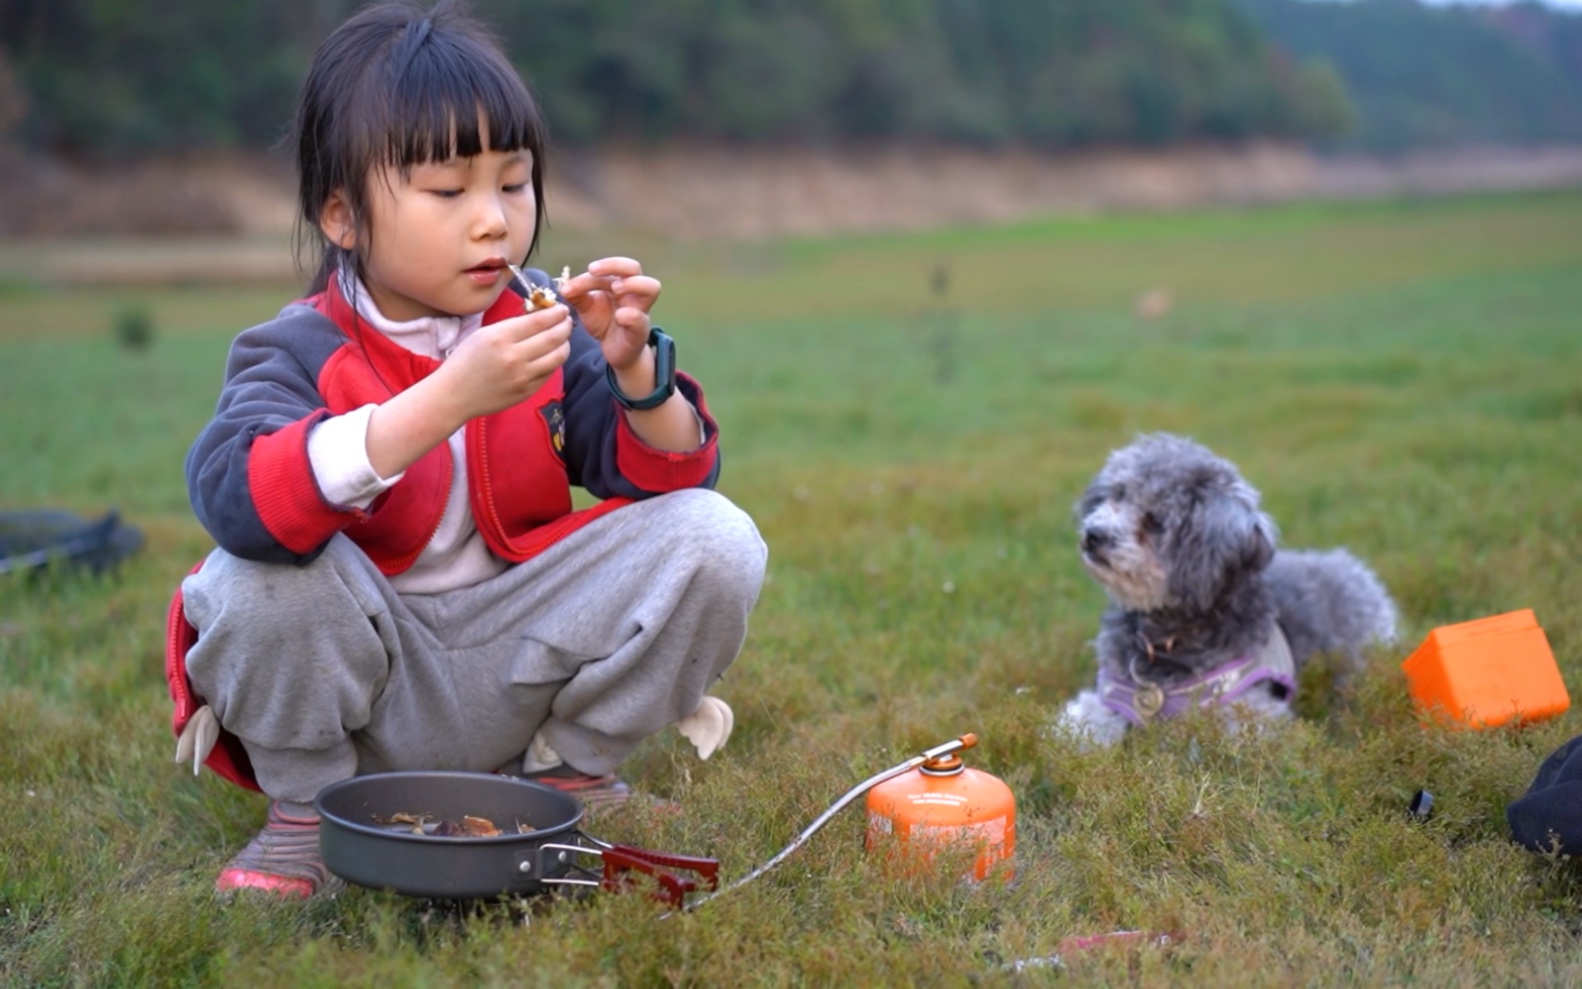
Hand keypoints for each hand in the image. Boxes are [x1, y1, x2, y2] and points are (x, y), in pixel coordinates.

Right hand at [439, 304, 572, 419]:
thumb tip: (539, 317)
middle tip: (567, 321)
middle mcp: (514, 356)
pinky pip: (549, 373)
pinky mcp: (527, 392)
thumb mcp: (483, 334)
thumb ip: (511, 326)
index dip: (555, 313)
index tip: (562, 309)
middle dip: (565, 326)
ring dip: (565, 344)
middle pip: (553, 337)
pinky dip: (554, 362)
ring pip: (558, 357)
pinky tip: (551, 356)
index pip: (539, 321)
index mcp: (500, 337)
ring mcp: (523, 376)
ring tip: (563, 339)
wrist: (454, 395)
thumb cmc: (465, 361)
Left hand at [558, 257, 661, 375]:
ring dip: (632, 284)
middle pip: (634, 267)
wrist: (614, 351)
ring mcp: (640, 310)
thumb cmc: (604, 323)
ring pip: (651, 287)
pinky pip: (641, 319)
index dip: (596, 268)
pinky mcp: (640, 330)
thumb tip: (563, 287)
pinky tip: (618, 317)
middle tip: (594, 271)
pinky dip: (631, 315)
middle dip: (615, 265)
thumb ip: (577, 295)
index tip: (580, 276)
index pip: (612, 268)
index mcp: (619, 283)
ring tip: (614, 289)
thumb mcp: (587, 307)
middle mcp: (633, 292)